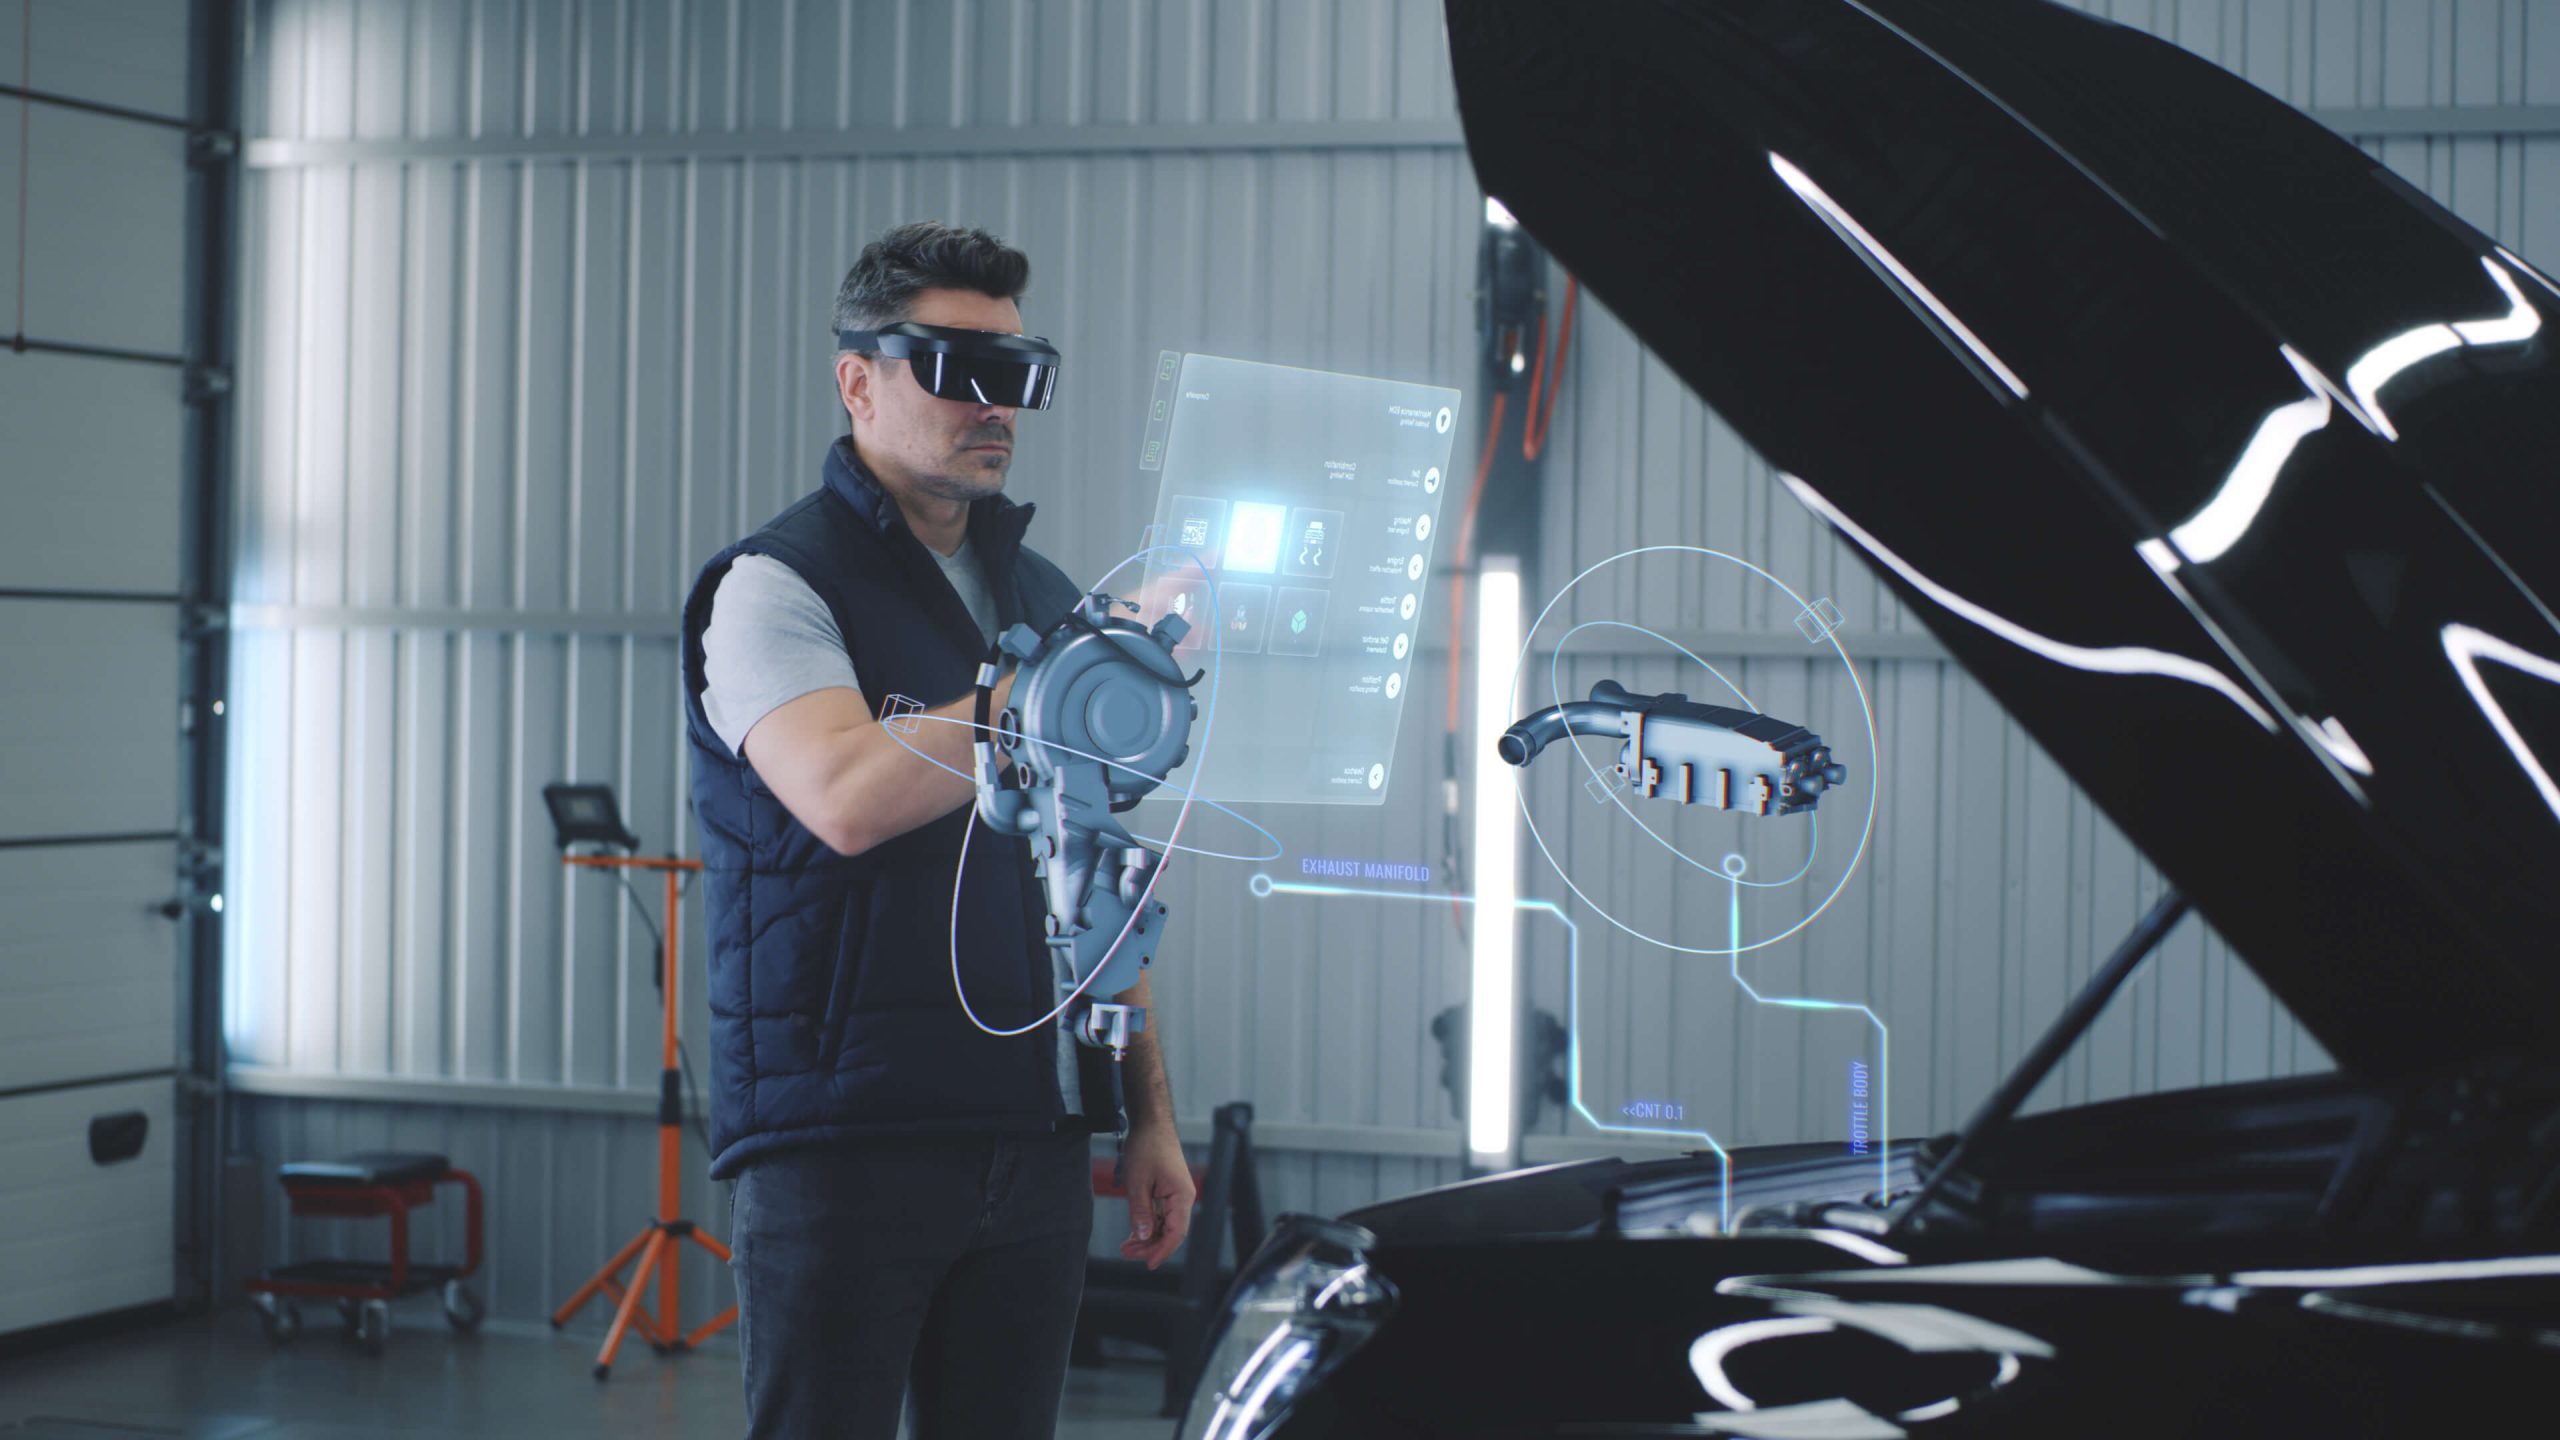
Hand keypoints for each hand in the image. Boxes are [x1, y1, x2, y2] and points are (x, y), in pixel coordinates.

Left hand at [1115, 1122, 1195, 1269]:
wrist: (1151, 1124)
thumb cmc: (1147, 1147)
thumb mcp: (1137, 1181)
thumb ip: (1140, 1211)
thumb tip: (1143, 1235)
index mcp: (1181, 1196)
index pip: (1176, 1233)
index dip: (1162, 1251)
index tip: (1148, 1264)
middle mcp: (1183, 1198)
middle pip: (1171, 1233)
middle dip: (1150, 1246)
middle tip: (1127, 1254)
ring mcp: (1175, 1195)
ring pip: (1164, 1226)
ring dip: (1147, 1238)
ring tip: (1126, 1247)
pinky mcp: (1167, 1192)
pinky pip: (1160, 1216)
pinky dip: (1147, 1226)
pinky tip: (1133, 1235)